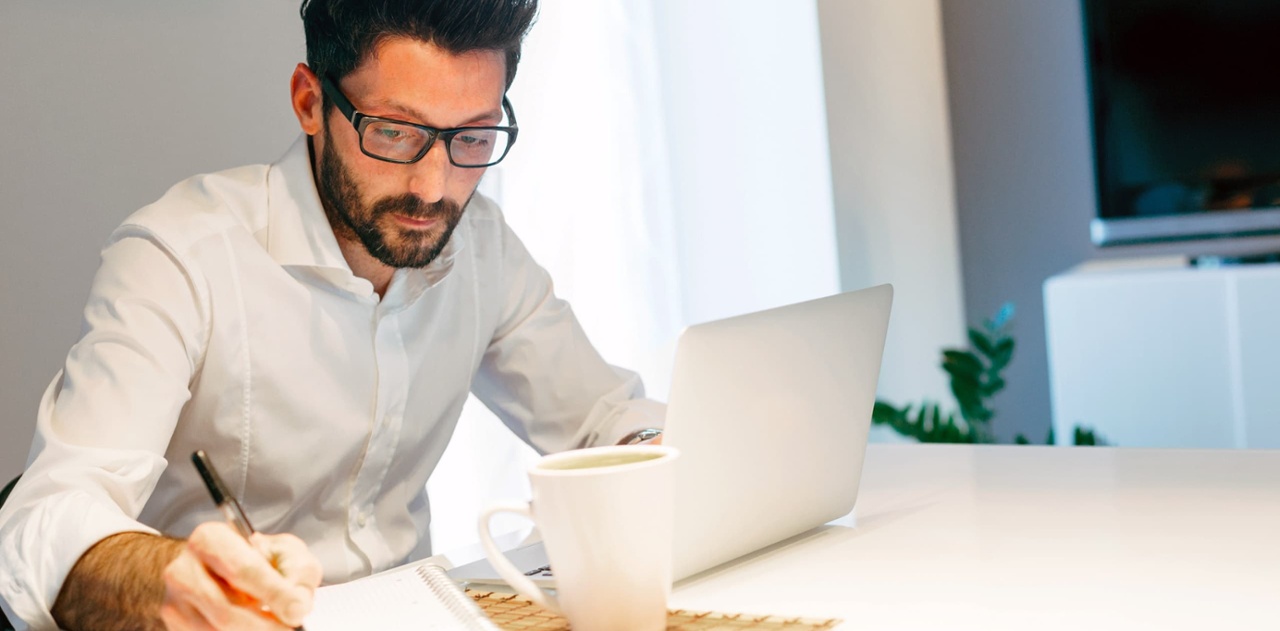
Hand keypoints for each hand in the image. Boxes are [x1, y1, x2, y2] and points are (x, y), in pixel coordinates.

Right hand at [160, 522, 322, 629]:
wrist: (211, 568)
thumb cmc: (249, 557)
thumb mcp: (282, 550)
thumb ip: (297, 571)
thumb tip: (297, 605)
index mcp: (210, 539)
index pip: (244, 570)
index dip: (275, 594)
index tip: (297, 610)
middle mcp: (184, 570)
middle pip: (228, 612)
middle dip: (266, 625)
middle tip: (289, 625)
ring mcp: (175, 602)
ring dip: (254, 630)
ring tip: (271, 621)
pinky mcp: (176, 625)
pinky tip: (251, 625)